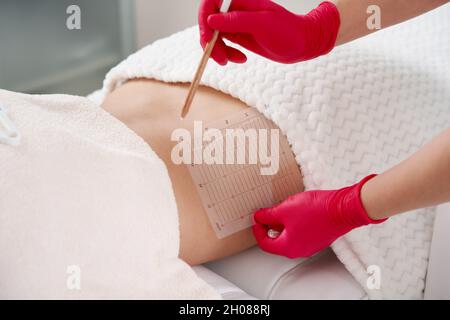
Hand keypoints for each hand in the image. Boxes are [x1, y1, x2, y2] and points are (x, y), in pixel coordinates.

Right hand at [198, 0, 340, 64]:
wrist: (302, 44)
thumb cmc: (288, 30)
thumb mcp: (262, 24)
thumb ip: (236, 20)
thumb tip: (211, 20)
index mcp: (240, 0)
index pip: (211, 3)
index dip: (204, 19)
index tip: (207, 38)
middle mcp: (235, 9)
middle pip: (208, 22)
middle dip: (210, 42)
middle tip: (219, 58)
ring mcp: (235, 23)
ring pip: (213, 36)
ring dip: (218, 51)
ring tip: (231, 60)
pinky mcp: (238, 36)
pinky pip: (222, 45)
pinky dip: (226, 54)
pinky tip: (240, 59)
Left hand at [252, 175, 386, 257]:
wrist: (343, 208)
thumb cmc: (315, 211)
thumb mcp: (285, 209)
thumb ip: (268, 215)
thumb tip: (259, 217)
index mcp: (288, 247)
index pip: (265, 244)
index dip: (257, 230)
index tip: (256, 219)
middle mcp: (299, 250)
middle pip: (277, 241)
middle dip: (270, 226)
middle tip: (267, 213)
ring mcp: (310, 245)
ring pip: (289, 236)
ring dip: (282, 224)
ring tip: (281, 209)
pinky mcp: (318, 238)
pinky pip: (300, 233)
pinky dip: (293, 224)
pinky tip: (294, 210)